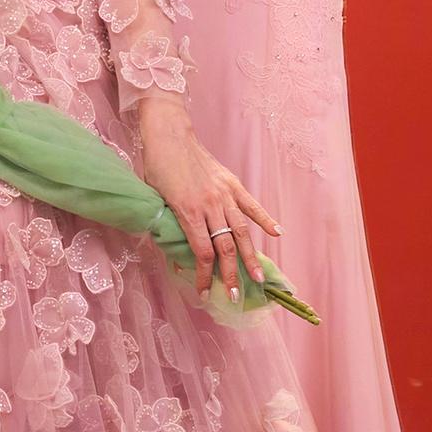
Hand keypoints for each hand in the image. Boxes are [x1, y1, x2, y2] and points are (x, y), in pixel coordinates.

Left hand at [136, 95, 278, 300]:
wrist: (169, 135)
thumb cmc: (157, 167)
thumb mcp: (155, 199)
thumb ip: (167, 225)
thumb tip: (176, 254)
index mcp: (187, 211)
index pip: (201, 252)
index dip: (205, 276)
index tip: (205, 292)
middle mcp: (209, 205)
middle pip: (224, 247)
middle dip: (231, 275)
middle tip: (237, 296)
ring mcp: (223, 194)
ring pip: (241, 231)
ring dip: (250, 256)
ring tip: (258, 277)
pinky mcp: (231, 183)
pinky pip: (251, 205)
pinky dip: (265, 219)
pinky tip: (277, 233)